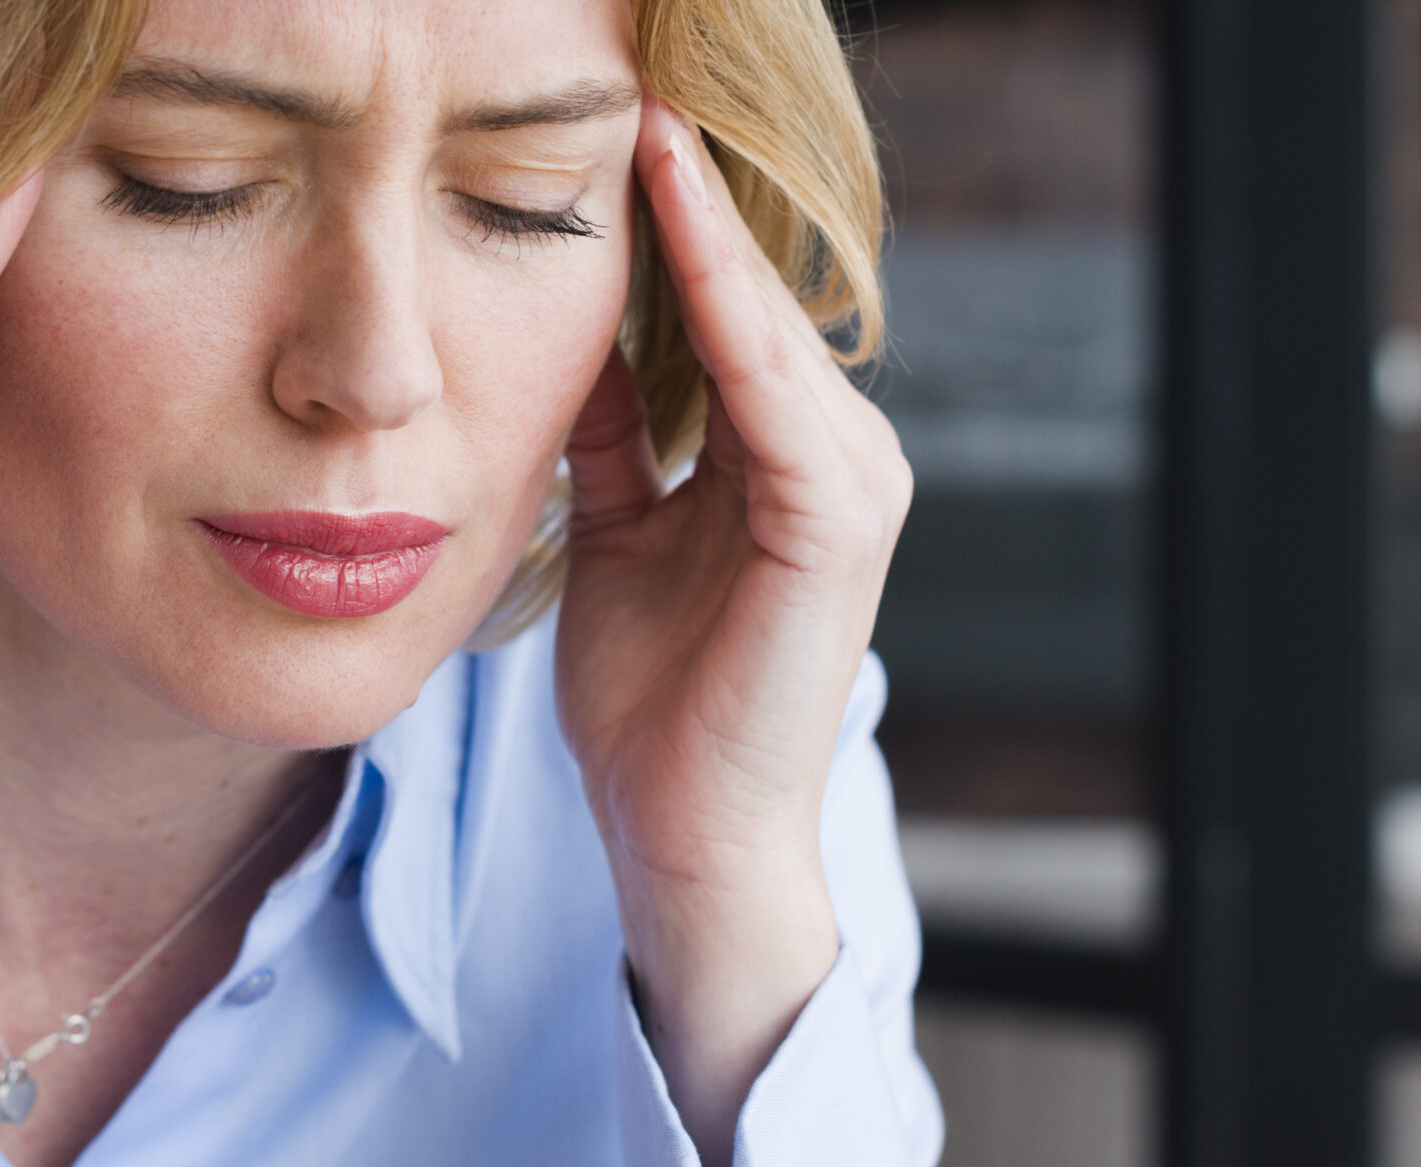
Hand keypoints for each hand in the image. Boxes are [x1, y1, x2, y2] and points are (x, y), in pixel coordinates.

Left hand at [556, 100, 910, 1166]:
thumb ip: (614, 442)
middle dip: (691, 194)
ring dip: (706, 215)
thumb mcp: (614, 537)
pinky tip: (672, 214)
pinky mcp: (833, 519)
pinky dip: (722, 296)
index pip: (724, 310)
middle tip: (633, 79)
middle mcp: (833, 455)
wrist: (677, 833)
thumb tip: (571, 345)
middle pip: (755, 293)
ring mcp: (849, 482)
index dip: (669, 220)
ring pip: (769, 317)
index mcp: (783, 461)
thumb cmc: (649, 702)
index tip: (609, 124)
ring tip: (648, 116)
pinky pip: (769, 381)